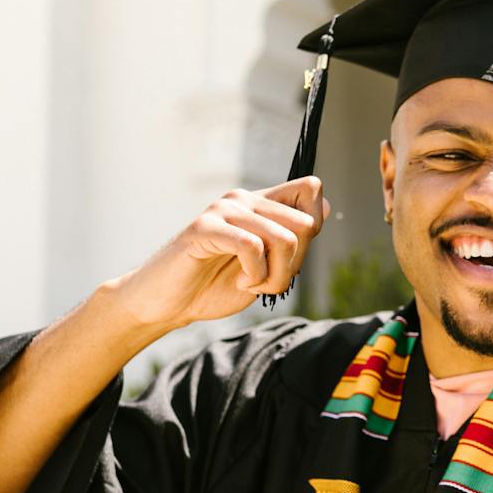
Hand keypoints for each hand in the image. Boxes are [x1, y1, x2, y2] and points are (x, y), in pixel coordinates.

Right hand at [107, 177, 329, 330]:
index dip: (314, 225)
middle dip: (294, 263)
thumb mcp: (266, 266)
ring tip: (251, 284)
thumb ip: (292, 240)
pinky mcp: (204, 228)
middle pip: (305, 224)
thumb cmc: (215, 285)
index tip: (289, 256)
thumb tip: (324, 206)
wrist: (168, 304)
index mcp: (259, 204)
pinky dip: (255, 274)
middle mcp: (243, 199)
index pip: (310, 189)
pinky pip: (252, 247)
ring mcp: (223, 210)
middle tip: (266, 279)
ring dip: (275, 276)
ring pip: (283, 239)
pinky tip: (240, 282)